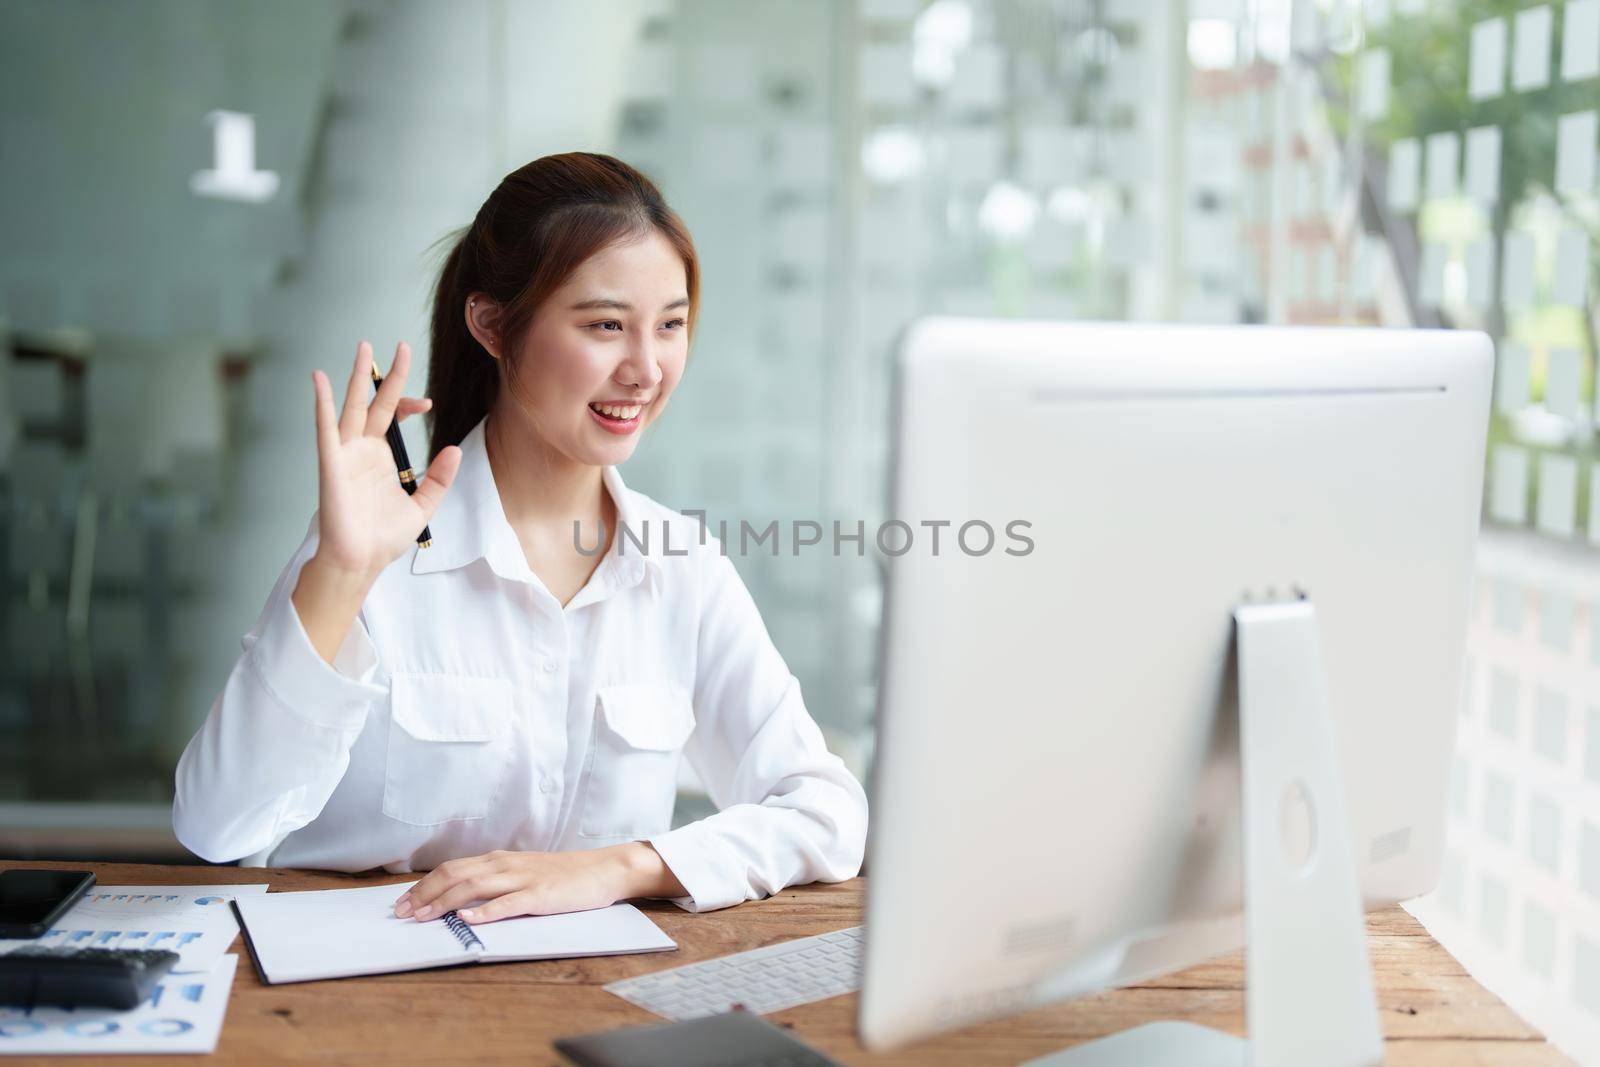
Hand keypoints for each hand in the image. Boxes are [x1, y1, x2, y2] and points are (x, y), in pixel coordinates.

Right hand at [310, 340, 461, 580]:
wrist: (361, 561)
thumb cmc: (384, 537)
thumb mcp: (422, 505)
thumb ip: (438, 478)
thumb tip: (455, 450)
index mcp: (381, 457)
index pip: (393, 416)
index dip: (409, 402)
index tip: (429, 402)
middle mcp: (362, 450)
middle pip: (375, 402)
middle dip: (387, 375)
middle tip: (399, 345)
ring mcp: (345, 454)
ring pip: (352, 407)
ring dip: (356, 377)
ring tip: (364, 348)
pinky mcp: (330, 464)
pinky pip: (325, 429)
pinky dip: (322, 403)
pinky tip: (319, 379)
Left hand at [392, 845, 686, 923]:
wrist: (604, 869)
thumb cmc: (563, 875)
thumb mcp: (523, 873)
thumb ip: (495, 882)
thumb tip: (459, 899)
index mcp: (499, 860)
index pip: (452, 869)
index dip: (424, 885)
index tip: (402, 902)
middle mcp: (506, 865)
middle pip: (455, 875)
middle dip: (424, 894)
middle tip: (402, 913)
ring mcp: (523, 879)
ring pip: (474, 887)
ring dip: (445, 902)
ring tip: (423, 916)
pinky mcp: (541, 895)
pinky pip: (508, 903)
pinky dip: (486, 911)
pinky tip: (468, 919)